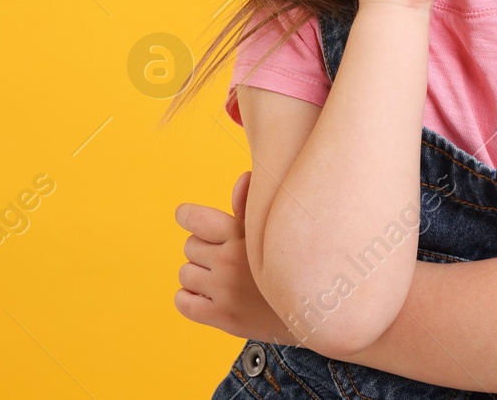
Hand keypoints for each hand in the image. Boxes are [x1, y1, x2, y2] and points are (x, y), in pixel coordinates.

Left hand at [174, 171, 297, 344]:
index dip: (187, 216)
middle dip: (203, 250)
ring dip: (198, 275)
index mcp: (241, 234)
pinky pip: (182, 302)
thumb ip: (251, 205)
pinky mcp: (223, 318)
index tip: (187, 217)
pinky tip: (209, 297)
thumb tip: (242, 179)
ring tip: (222, 278)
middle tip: (225, 257)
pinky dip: (189, 299)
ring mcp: (225, 291)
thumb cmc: (290, 262)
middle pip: (189, 247)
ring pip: (185, 274)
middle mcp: (230, 261)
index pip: (193, 219)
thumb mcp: (273, 230)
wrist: (313, 309)